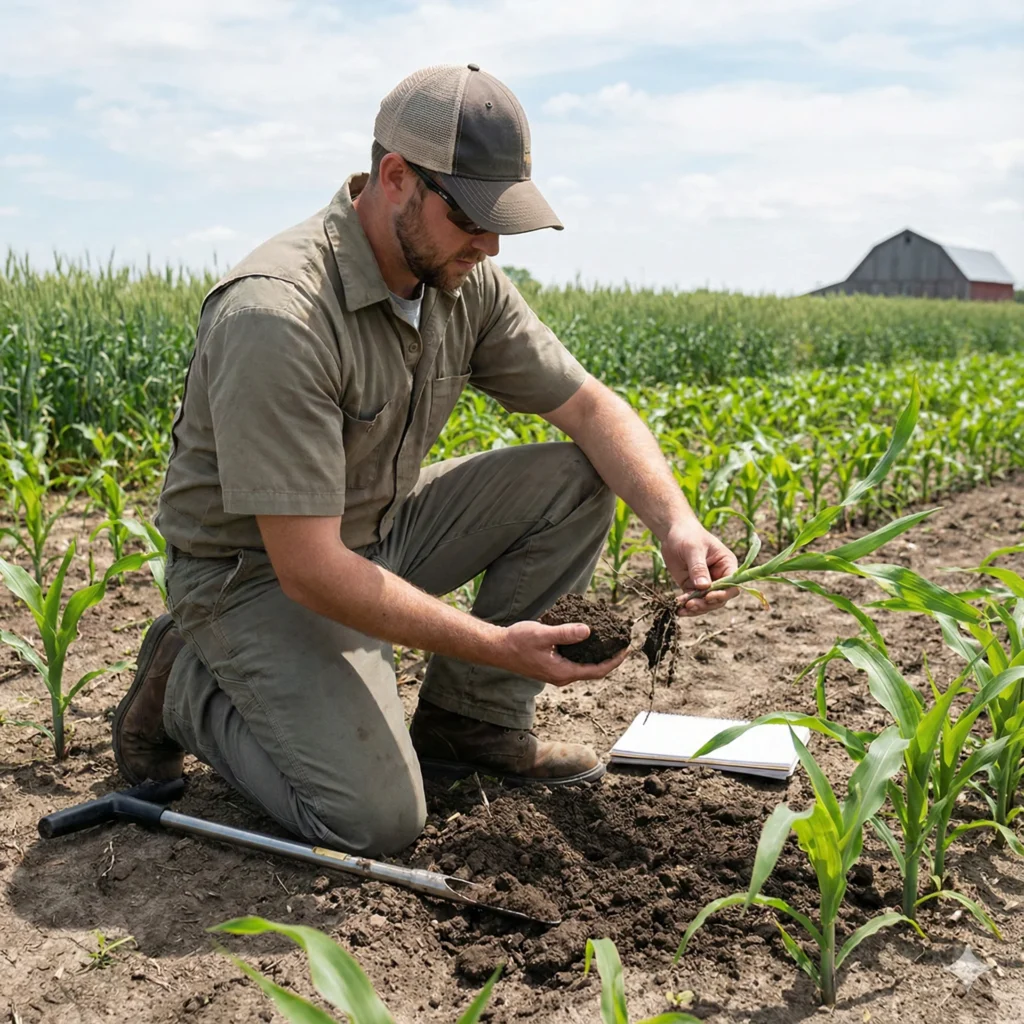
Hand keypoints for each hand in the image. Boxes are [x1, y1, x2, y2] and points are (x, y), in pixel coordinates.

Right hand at [500, 620, 629, 686]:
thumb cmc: (517, 642)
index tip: (626, 649)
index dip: (614, 661)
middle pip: (593, 671)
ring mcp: (556, 673)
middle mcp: (562, 676)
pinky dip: (585, 653)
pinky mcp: (551, 667)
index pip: (597, 670)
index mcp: (563, 672)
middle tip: (622, 643)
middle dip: (610, 658)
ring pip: (584, 667)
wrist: (497, 649)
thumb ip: (565, 633)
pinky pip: (574, 663)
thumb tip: (588, 631)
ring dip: (598, 656)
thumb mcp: (543, 634)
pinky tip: (586, 640)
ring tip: (609, 641)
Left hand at [662, 518, 739, 616]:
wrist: (672, 532)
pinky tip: (678, 610)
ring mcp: (706, 583)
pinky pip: (693, 600)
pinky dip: (687, 606)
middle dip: (706, 604)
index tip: (708, 596)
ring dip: (696, 608)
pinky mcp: (693, 587)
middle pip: (719, 598)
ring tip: (682, 609)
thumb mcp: (693, 549)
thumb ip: (698, 567)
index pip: (732, 585)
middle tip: (690, 605)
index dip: (722, 594)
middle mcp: (720, 576)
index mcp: (727, 564)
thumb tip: (704, 587)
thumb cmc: (687, 535)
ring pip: (706, 603)